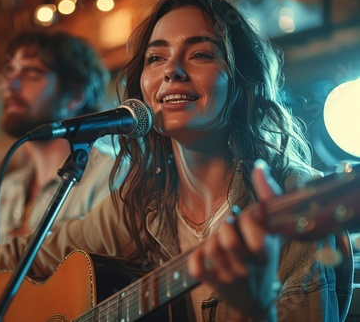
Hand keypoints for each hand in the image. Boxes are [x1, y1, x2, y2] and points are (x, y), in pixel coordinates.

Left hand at [187, 159, 281, 319]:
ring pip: (211, 249)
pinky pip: (196, 267)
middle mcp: (250, 267)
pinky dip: (196, 257)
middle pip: (228, 239)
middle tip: (229, 228)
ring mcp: (231, 277)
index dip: (247, 219)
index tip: (247, 219)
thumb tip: (260, 166)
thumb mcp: (272, 233)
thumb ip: (268, 198)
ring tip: (219, 242)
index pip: (254, 229)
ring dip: (211, 241)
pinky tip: (204, 254)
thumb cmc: (263, 259)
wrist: (255, 301)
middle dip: (225, 227)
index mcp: (267, 252)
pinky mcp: (215, 285)